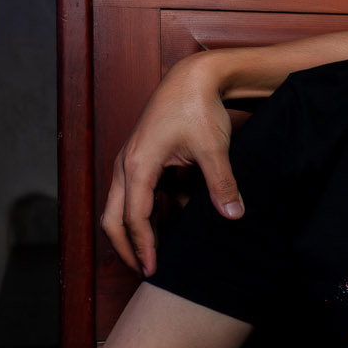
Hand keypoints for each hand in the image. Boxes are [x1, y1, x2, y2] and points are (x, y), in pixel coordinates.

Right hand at [100, 52, 240, 276]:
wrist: (193, 77)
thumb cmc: (198, 107)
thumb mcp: (214, 148)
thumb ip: (222, 183)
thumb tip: (234, 215)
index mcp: (138, 166)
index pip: (134, 219)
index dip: (143, 248)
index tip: (153, 270)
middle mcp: (125, 165)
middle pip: (114, 218)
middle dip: (127, 247)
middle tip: (147, 271)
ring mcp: (130, 162)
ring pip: (122, 207)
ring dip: (140, 230)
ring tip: (163, 253)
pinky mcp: (141, 159)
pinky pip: (139, 194)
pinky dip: (153, 211)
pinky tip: (177, 221)